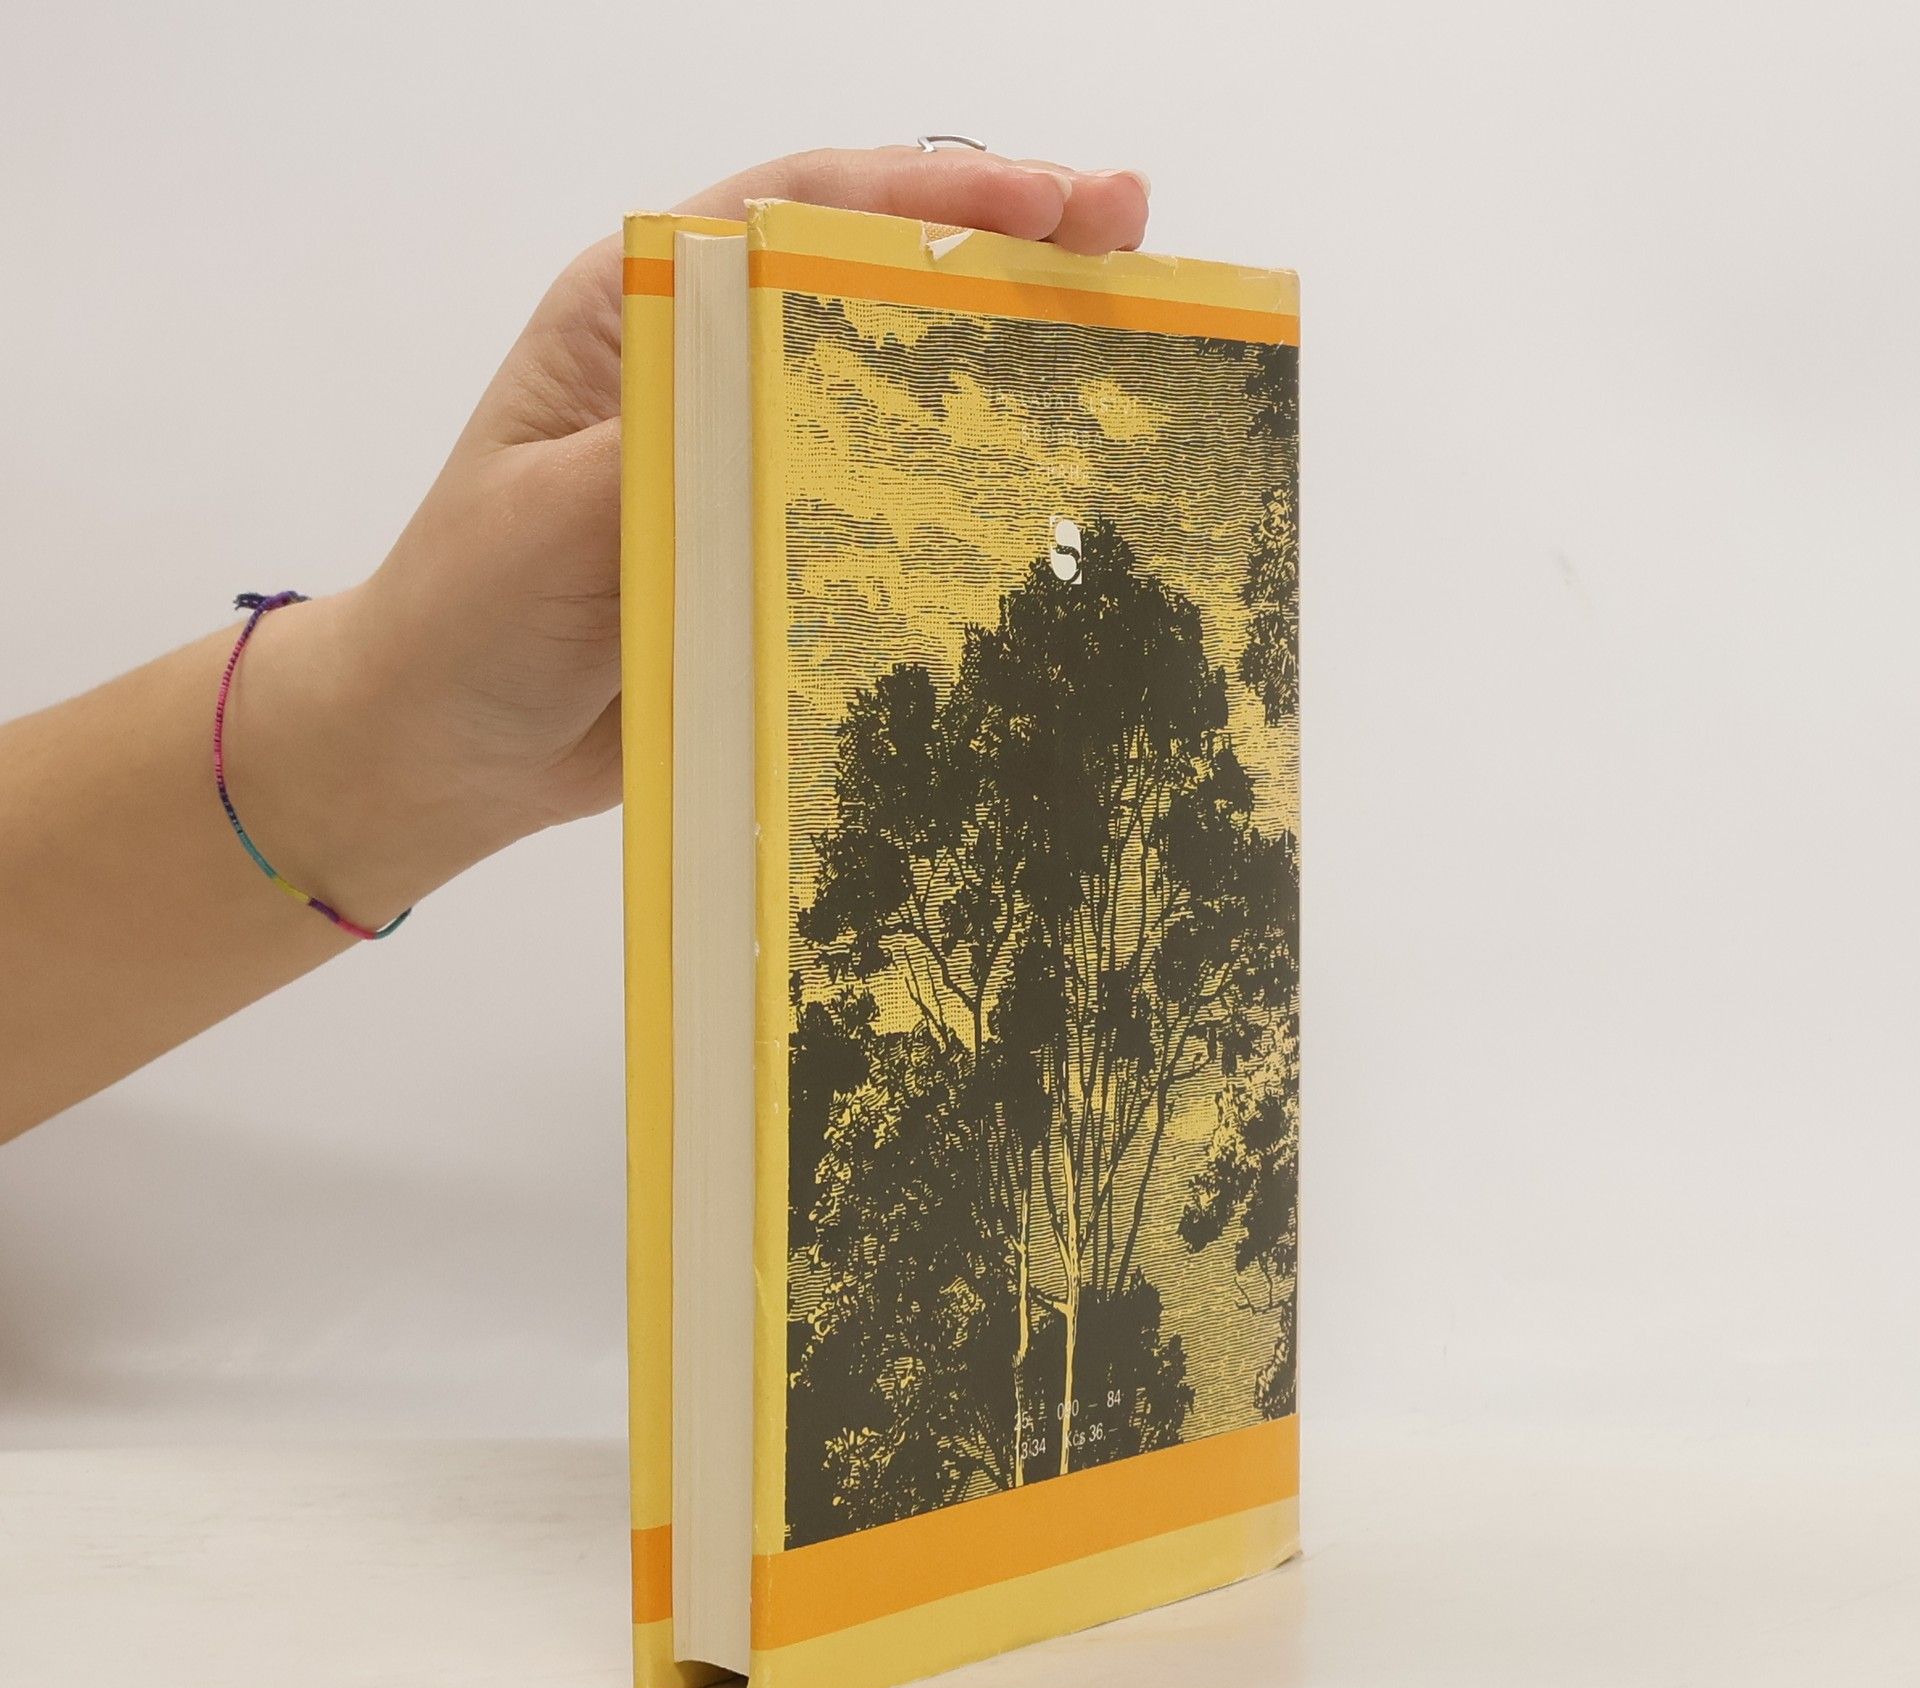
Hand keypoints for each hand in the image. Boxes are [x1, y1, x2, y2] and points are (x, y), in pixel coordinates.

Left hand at [257, 149, 1152, 920]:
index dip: (935, 192)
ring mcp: (754, 461)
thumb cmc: (468, 618)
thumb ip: (662, 453)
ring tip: (1130, 349)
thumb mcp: (549, 522)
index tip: (1055, 201)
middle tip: (1134, 241)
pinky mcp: (781, 552)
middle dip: (1007, 249)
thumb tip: (789, 408)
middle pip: (875, 279)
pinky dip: (972, 496)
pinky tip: (1050, 498)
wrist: (448, 751)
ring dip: (1009, 364)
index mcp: (643, 312)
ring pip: (900, 388)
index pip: (802, 209)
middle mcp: (711, 368)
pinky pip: (892, 509)